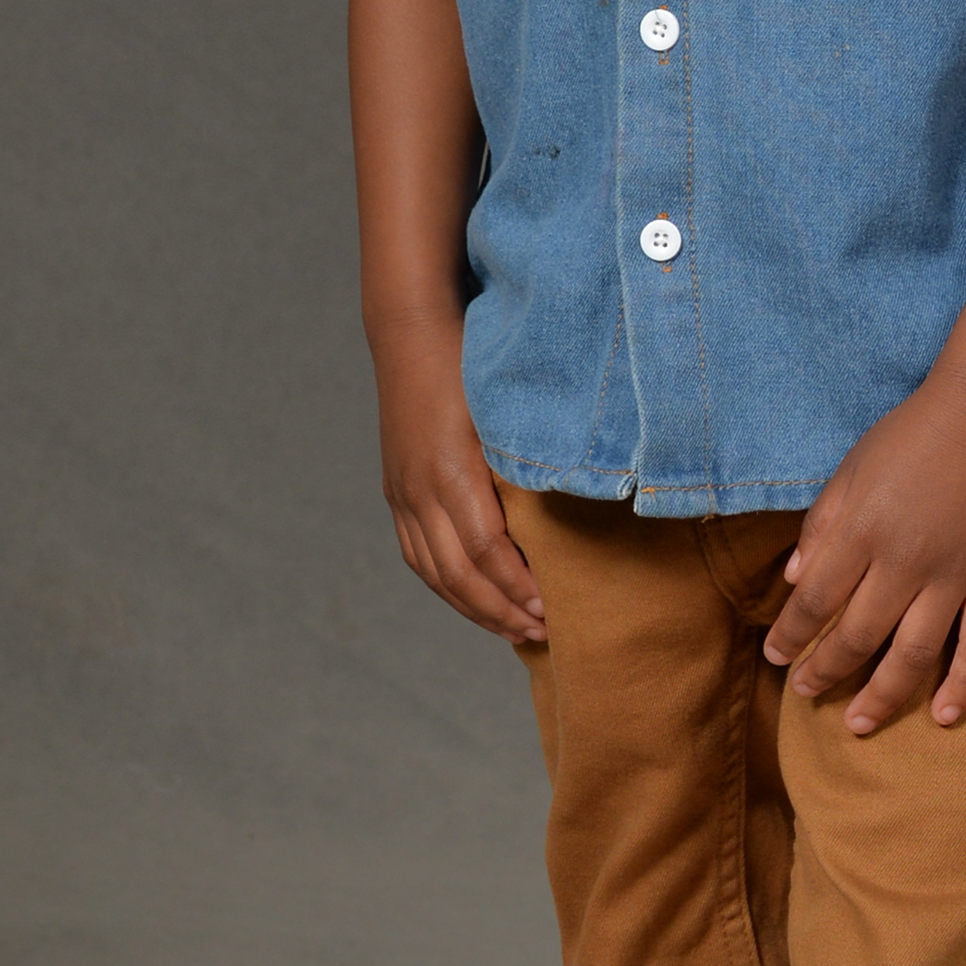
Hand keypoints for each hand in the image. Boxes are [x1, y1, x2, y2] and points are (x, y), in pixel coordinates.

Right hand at [375, 326, 545, 643]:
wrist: (409, 332)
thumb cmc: (468, 361)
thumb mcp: (502, 408)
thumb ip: (524, 458)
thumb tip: (569, 504)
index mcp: (450, 471)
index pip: (486, 551)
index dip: (518, 586)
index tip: (553, 607)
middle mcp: (419, 490)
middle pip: (459, 574)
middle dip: (502, 610)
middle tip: (543, 633)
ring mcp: (402, 493)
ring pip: (435, 573)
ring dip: (474, 608)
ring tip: (513, 629)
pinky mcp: (396, 492)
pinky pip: (417, 556)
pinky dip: (446, 587)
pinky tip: (473, 600)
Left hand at [762, 362, 965, 733]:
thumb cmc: (914, 433)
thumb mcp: (851, 468)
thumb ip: (821, 524)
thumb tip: (791, 581)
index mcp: (862, 528)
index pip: (815, 599)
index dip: (791, 635)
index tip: (776, 658)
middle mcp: (904, 559)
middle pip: (857, 635)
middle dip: (825, 671)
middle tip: (806, 694)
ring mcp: (955, 574)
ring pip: (913, 654)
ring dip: (881, 696)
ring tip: (857, 723)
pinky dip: (963, 685)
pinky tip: (944, 715)